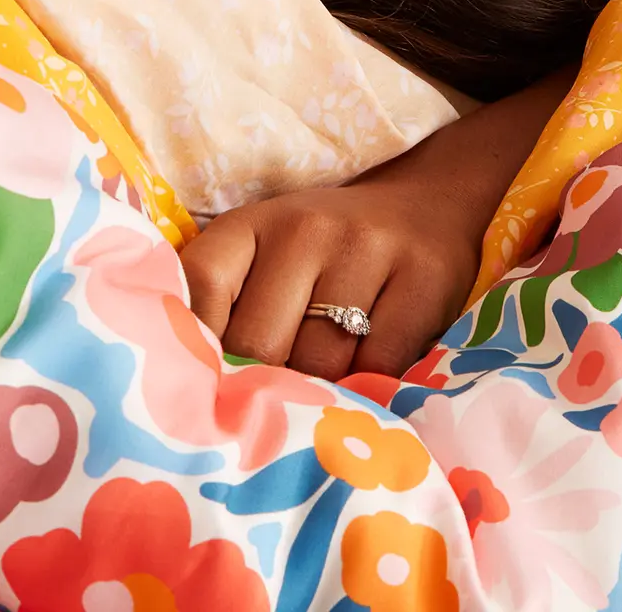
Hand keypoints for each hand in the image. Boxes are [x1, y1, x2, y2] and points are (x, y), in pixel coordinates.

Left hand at [179, 177, 471, 379]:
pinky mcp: (422, 278)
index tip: (199, 391)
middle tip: (268, 413)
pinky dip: (370, 390)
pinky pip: (380, 366)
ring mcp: (366, 248)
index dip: (194, 347)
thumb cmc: (326, 253)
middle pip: (259, 343)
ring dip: (318, 395)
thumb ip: (226, 309)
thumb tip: (193, 392)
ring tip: (321, 399)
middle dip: (260, 389)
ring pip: (320, 363)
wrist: (427, 208)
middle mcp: (306, 228)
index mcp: (252, 225)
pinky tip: (367, 387)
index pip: (201, 284)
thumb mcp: (265, 260)